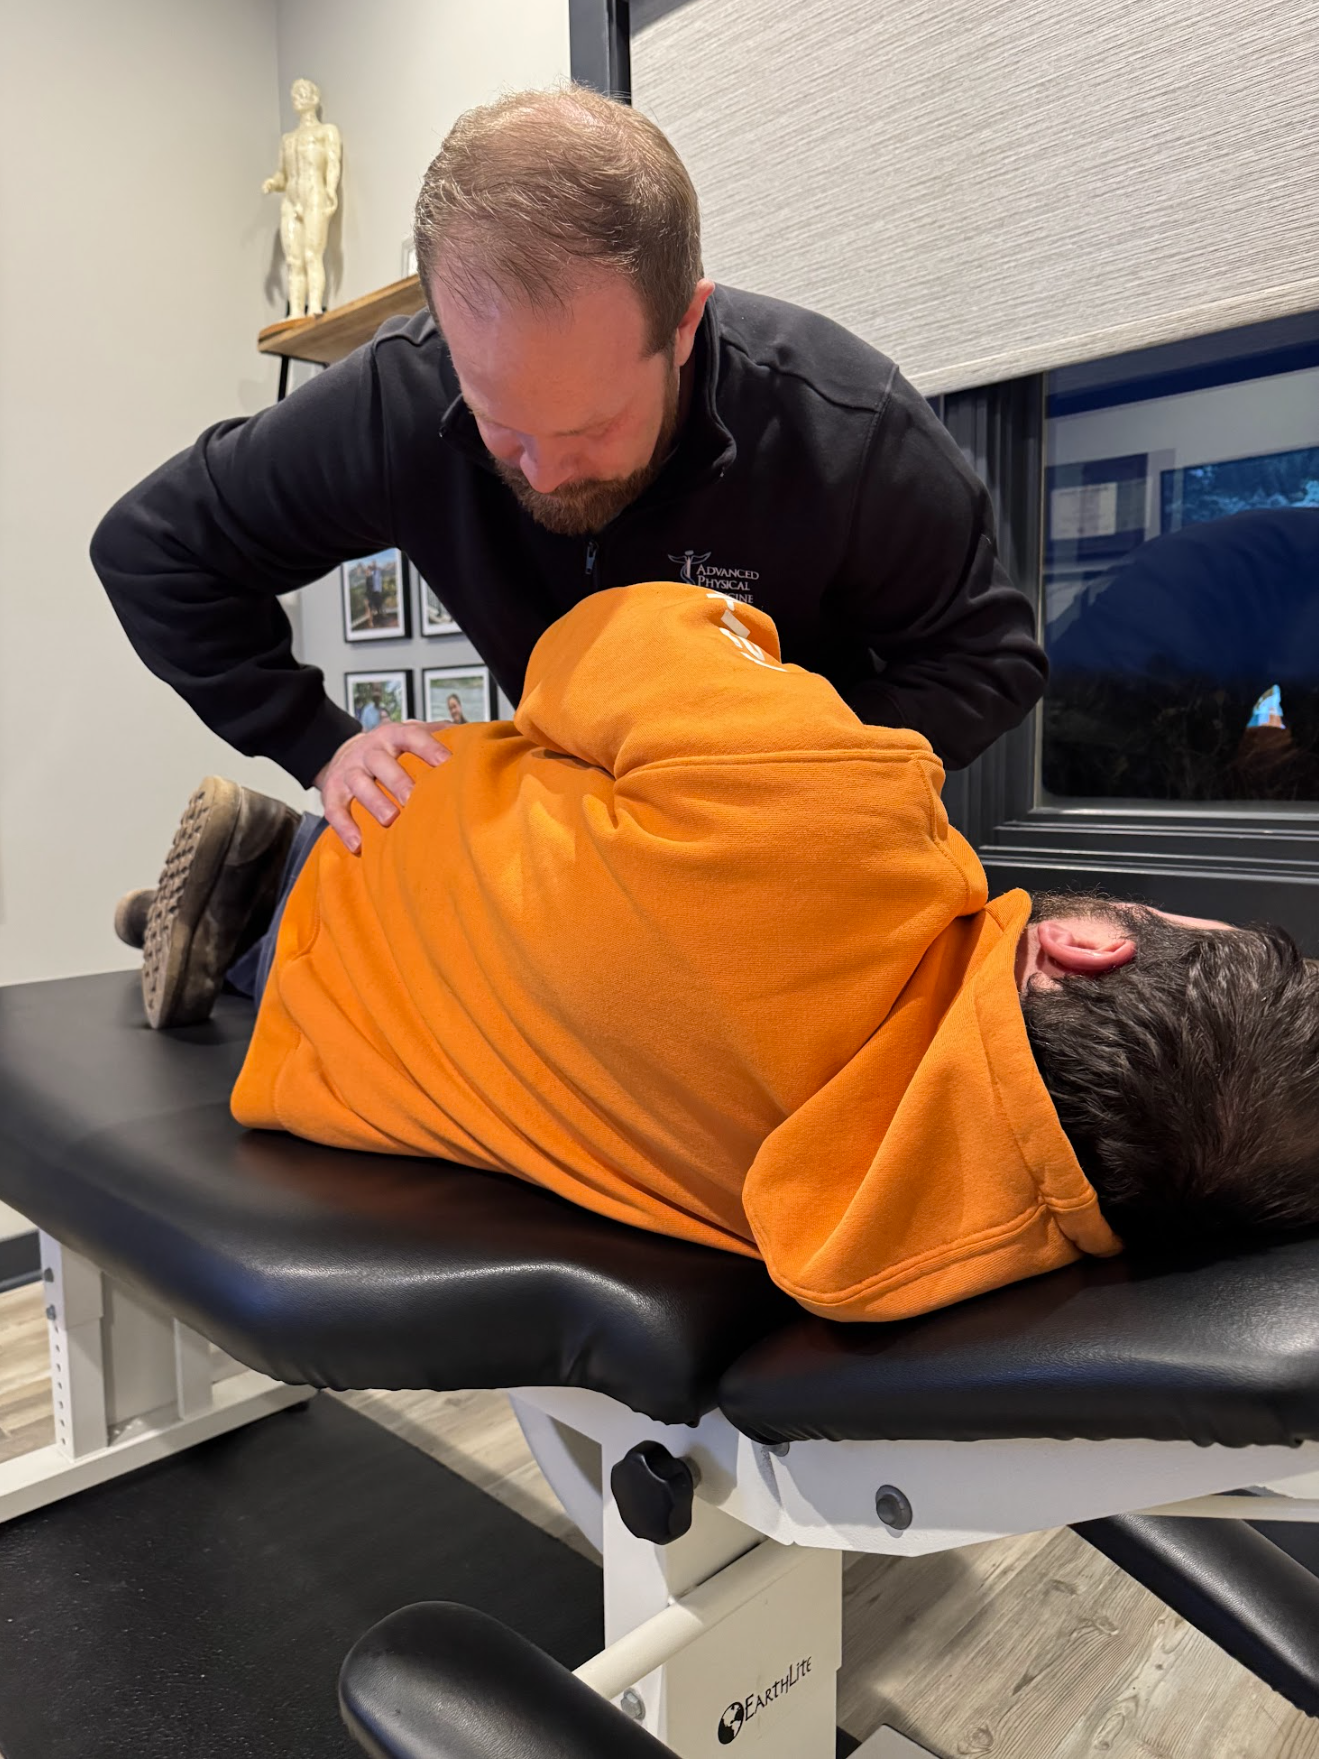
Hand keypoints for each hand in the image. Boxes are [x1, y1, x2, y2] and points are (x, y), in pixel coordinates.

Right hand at [313, 721, 452, 853]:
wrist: (344, 753)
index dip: (428, 747)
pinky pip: (335, 809)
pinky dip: (344, 827)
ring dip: (374, 801)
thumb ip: (438, 735)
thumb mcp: (410, 735)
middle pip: (381, 761)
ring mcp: (349, 771)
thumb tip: (475, 738)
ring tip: (390, 820)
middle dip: (397, 780)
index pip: (410, 735)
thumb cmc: (390, 750)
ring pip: (358, 783)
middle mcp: (369, 751)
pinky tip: (358, 844)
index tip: (447, 762)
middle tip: (413, 798)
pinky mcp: (332, 792)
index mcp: (392, 735)